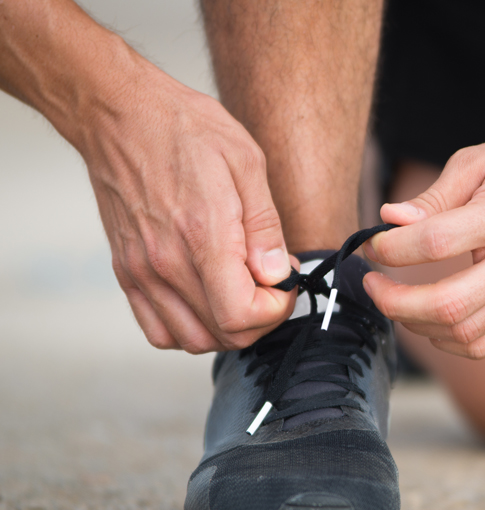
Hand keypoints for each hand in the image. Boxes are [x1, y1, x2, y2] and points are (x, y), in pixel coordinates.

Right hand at [81, 63, 295, 352]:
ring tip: (240, 294)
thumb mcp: (246, 162)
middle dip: (260, 320)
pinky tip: (206, 300)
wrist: (120, 114)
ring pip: (191, 340)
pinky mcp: (126, 272)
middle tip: (269, 287)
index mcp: (202, 235)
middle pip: (222, 335)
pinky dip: (188, 329)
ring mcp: (141, 271)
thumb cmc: (184, 129)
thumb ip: (264, 227)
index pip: (241, 314)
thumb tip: (276, 274)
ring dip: (227, 330)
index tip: (284, 284)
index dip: (276, 310)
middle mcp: (166, 262)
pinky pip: (157, 330)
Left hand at [362, 118, 484, 358]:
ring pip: (463, 333)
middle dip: (393, 301)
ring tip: (396, 300)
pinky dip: (448, 339)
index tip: (373, 245)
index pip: (434, 244)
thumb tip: (389, 221)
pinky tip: (429, 320)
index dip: (391, 249)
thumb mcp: (477, 162)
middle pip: (446, 304)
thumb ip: (431, 198)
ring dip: (415, 323)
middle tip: (372, 285)